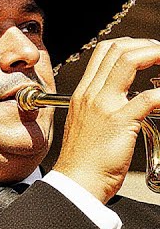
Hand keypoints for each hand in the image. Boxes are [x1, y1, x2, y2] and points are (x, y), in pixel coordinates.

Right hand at [52, 37, 159, 202]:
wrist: (76, 183)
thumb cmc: (85, 160)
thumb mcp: (87, 124)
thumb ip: (102, 107)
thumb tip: (128, 98)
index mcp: (83, 94)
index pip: (104, 52)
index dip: (131, 45)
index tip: (149, 52)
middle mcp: (91, 94)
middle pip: (118, 49)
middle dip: (148, 46)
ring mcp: (104, 106)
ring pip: (130, 61)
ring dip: (157, 56)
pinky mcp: (120, 121)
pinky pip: (149, 97)